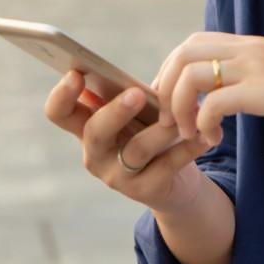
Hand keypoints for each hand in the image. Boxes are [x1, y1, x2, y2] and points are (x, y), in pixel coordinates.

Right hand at [44, 70, 215, 214]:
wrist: (176, 180)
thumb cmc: (152, 131)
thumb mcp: (138, 111)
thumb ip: (128, 94)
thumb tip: (126, 75)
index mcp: (87, 127)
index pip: (59, 112)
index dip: (62, 94)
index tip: (75, 72)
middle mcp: (95, 154)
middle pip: (94, 132)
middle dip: (115, 111)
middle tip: (137, 94)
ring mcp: (117, 176)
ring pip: (136, 150)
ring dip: (162, 129)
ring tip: (186, 113)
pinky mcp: (145, 191)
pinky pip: (167, 166)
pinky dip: (187, 148)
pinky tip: (204, 136)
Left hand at [152, 31, 263, 145]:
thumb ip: (251, 76)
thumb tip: (226, 90)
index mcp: (251, 44)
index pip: (192, 43)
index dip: (171, 71)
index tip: (173, 103)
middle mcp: (250, 49)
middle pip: (183, 53)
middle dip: (166, 89)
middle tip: (172, 121)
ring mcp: (257, 67)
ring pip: (192, 75)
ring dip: (180, 107)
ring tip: (190, 133)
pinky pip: (214, 103)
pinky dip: (203, 123)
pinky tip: (214, 139)